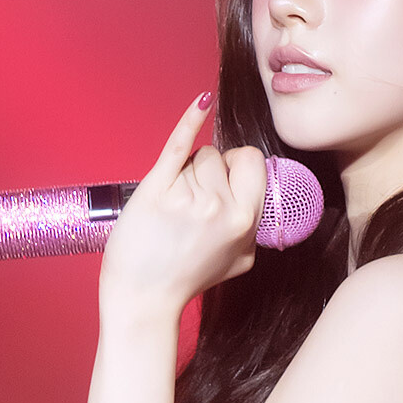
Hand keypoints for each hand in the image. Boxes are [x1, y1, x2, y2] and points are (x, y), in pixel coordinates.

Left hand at [99, 94, 266, 316]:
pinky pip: (178, 146)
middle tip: (193, 200)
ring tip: (173, 207)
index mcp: (246, 223)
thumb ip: (252, 228)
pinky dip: (188, 122)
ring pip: (197, 156)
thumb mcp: (238, 260)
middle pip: (222, 155)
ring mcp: (189, 198)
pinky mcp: (156, 190)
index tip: (222, 184)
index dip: (237, 168)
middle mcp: (221, 208)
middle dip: (210, 167)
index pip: (253, 163)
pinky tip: (201, 104)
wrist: (144, 298)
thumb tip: (258, 200)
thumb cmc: (186, 279)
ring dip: (185, 172)